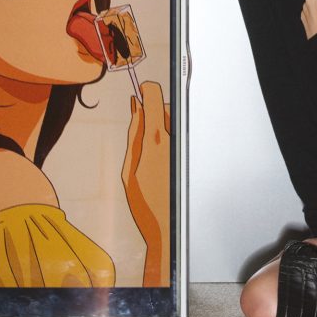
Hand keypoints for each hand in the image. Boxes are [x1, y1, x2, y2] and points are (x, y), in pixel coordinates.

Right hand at [122, 80, 170, 286]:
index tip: (140, 91)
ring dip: (160, 125)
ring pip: (172, 122)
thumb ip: (133, 134)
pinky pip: (176, 137)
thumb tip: (136, 108)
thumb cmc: (143, 202)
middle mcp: (172, 139)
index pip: (154, 96)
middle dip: (152, 111)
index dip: (146, 89)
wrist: (167, 227)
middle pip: (165, 107)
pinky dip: (166, 139)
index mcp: (154, 139)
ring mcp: (182, 147)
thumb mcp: (128, 167)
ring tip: (148, 151)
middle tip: (139, 129)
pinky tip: (158, 160)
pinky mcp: (187, 156)